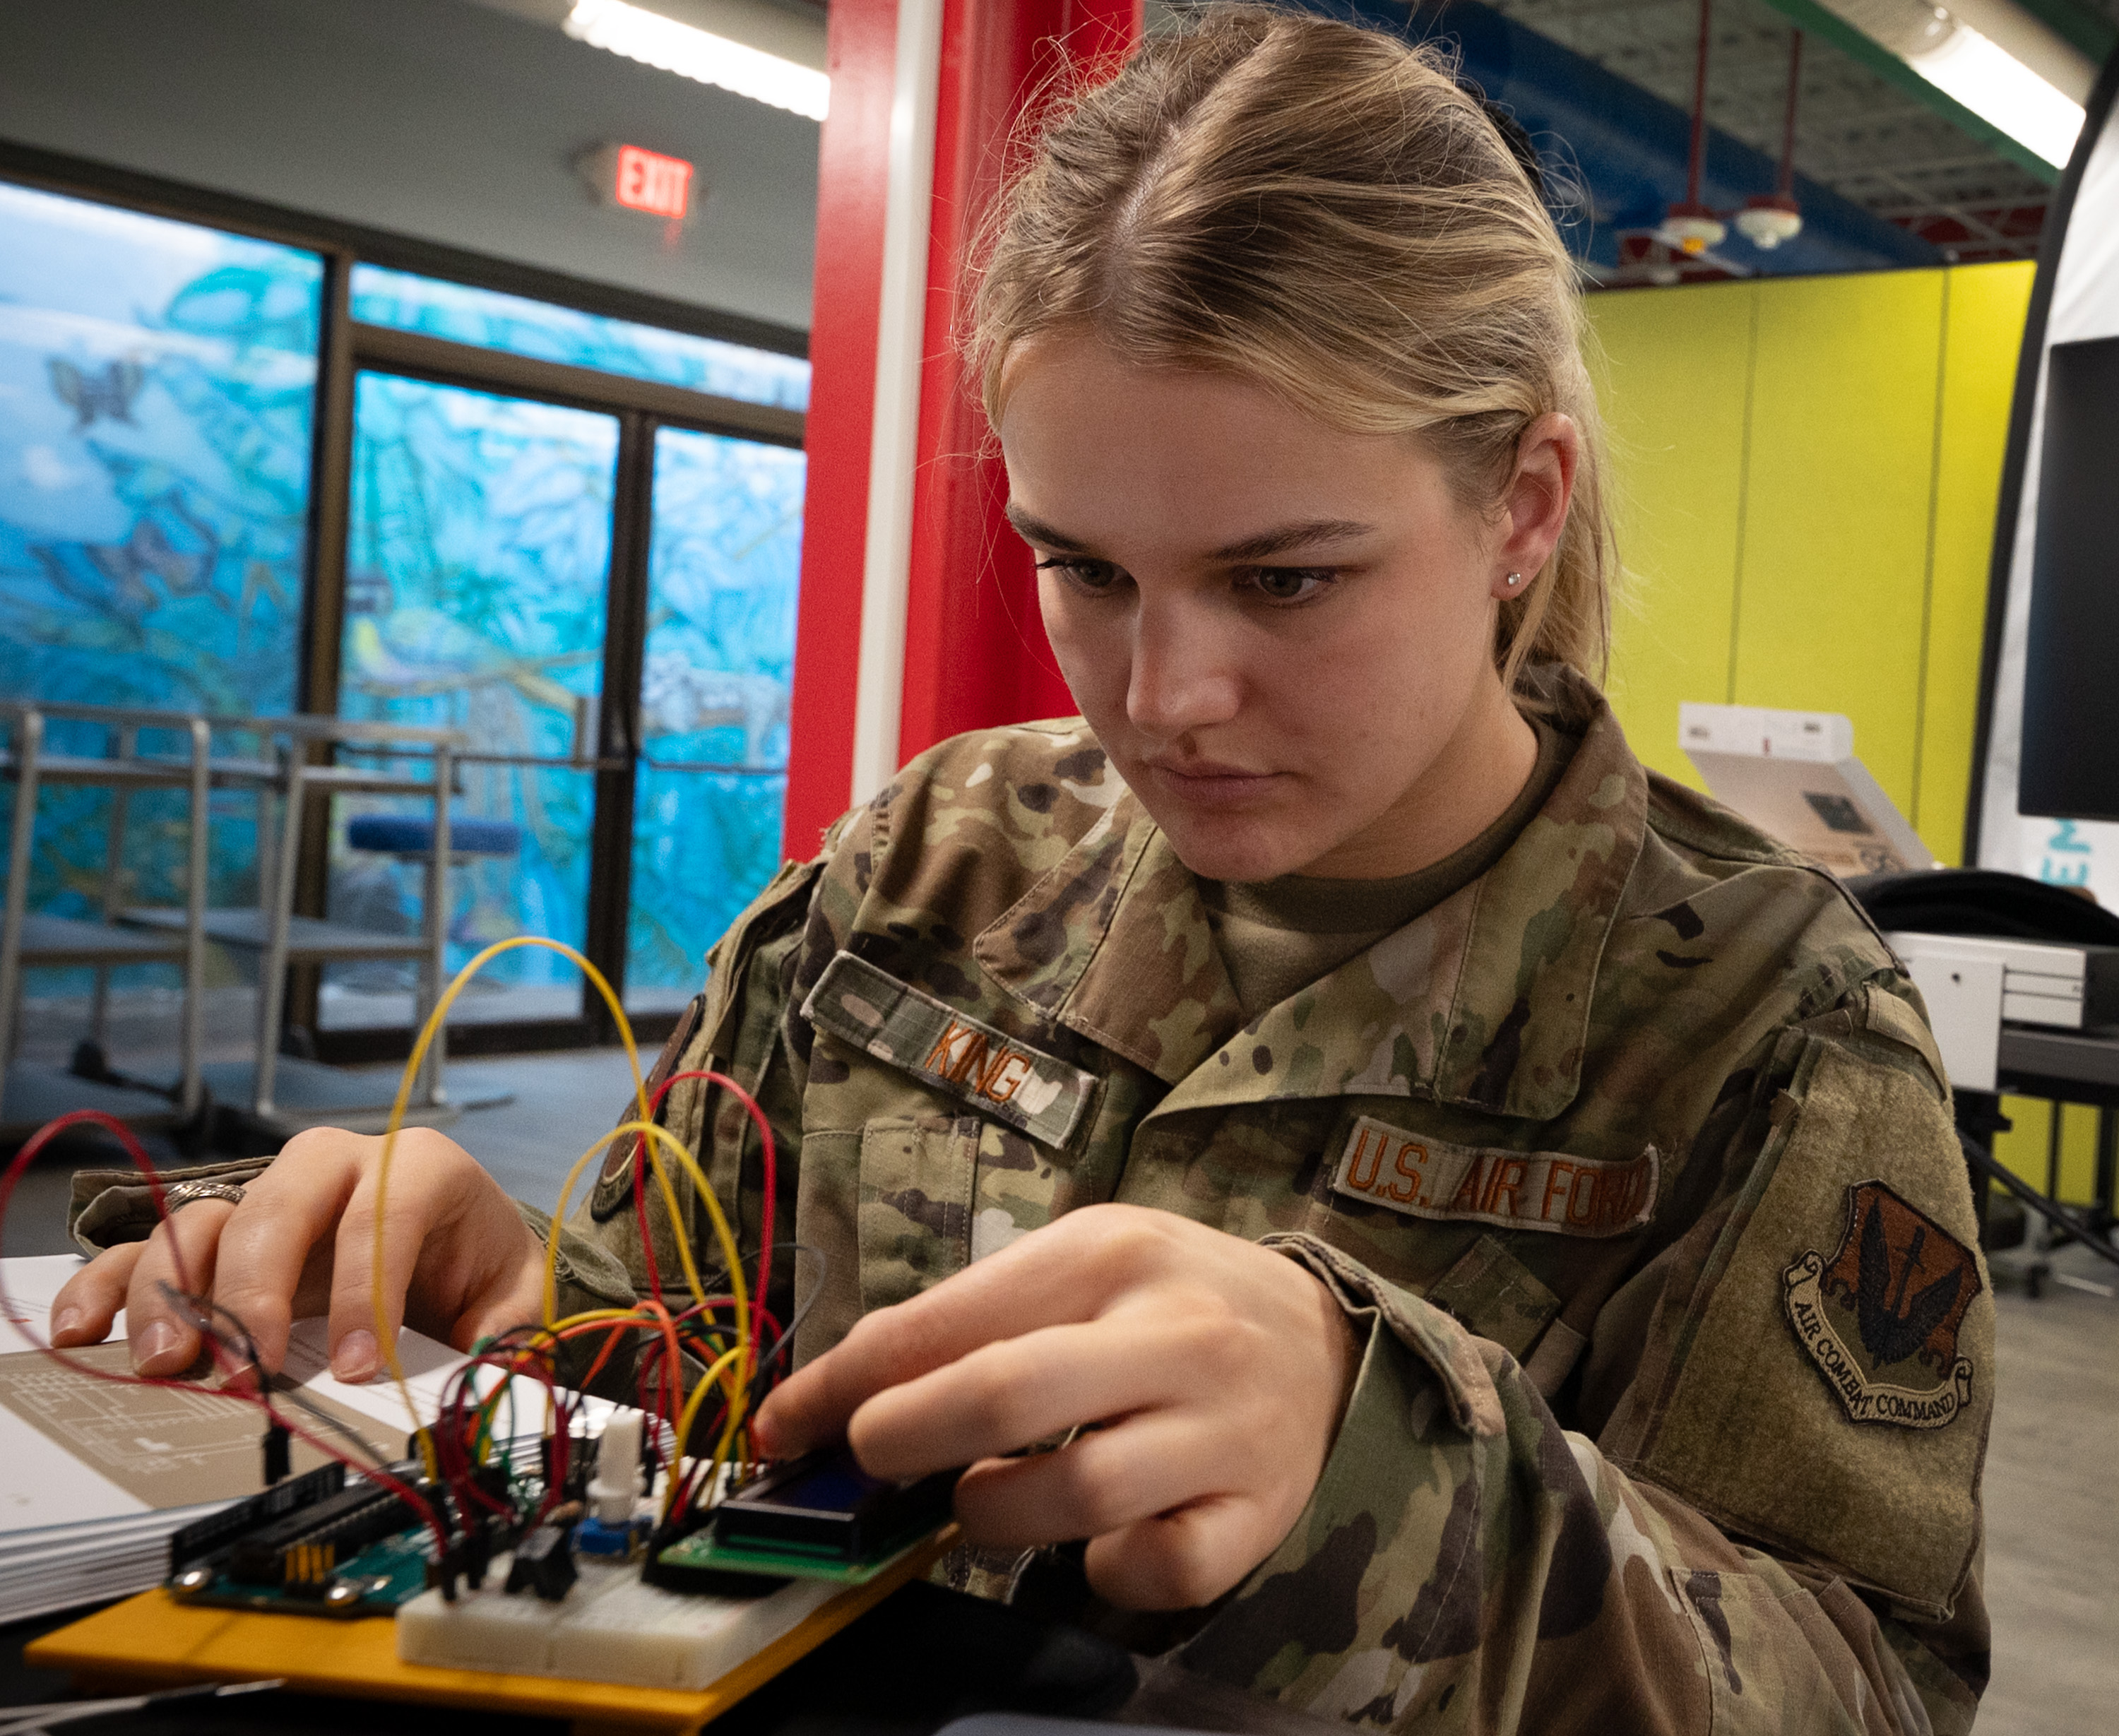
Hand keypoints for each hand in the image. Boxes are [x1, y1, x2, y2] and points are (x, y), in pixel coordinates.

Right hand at [46, 1126, 545, 1382]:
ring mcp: (268, 1196)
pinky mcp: (222, 1235)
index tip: (360, 1366)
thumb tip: (492, 1382)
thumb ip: (508, 1332)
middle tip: (250, 1369)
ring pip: (206, 1223)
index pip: (385, 1216)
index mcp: (418, 1168)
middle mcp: (334, 1166)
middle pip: (280, 1209)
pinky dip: (114, 1284)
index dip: (368, 1290)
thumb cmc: (474, 1259)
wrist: (454, 1241)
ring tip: (170, 1365)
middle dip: (257, 1290)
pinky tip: (87, 1330)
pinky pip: (151, 1244)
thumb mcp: (513, 1290)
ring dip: (179, 1294)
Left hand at [754, 1203, 1359, 1611]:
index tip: (782, 1429)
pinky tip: (1093, 1541)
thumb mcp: (1078, 1261)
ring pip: (1074, 1497)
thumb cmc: (1168, 1298)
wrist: (1324, 1337)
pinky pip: (1156, 1570)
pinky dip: (1102, 1570)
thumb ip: (970, 1319)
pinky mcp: (1256, 1514)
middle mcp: (1172, 1333)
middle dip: (903, 1442)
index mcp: (1108, 1255)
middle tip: (872, 1464)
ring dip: (994, 1514)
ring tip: (988, 1497)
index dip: (840, 1386)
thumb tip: (837, 1398)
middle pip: (1003, 1397)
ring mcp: (1223, 1429)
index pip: (942, 1323)